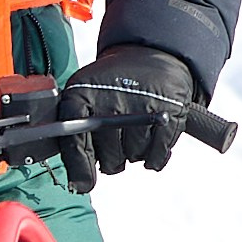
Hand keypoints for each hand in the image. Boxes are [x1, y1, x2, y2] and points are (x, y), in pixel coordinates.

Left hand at [57, 48, 198, 189]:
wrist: (148, 56)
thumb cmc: (110, 85)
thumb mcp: (81, 97)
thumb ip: (73, 138)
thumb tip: (79, 185)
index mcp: (82, 96)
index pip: (76, 144)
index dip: (81, 168)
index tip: (83, 184)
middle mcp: (111, 101)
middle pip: (110, 158)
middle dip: (112, 157)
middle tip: (115, 140)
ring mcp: (142, 107)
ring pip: (134, 157)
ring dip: (134, 152)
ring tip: (132, 130)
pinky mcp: (169, 112)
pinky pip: (157, 154)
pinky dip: (154, 156)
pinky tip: (150, 140)